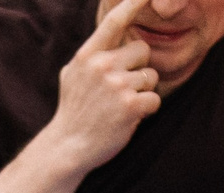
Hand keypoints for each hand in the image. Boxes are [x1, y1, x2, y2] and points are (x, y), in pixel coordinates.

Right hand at [47, 0, 159, 174]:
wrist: (68, 147)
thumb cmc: (74, 110)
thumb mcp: (73, 73)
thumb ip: (93, 54)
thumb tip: (112, 32)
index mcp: (88, 55)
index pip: (114, 21)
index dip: (133, 3)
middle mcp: (102, 65)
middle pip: (142, 49)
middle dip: (139, 67)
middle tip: (123, 87)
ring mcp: (117, 86)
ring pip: (151, 76)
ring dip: (143, 91)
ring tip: (122, 105)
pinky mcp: (131, 106)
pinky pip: (155, 99)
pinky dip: (147, 110)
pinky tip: (130, 117)